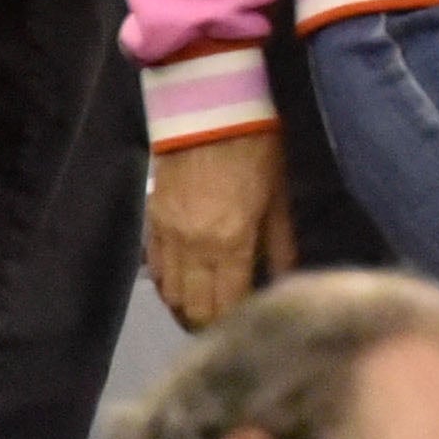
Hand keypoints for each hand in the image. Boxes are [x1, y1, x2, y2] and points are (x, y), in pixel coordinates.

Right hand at [148, 126, 294, 329]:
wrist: (206, 108)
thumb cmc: (254, 147)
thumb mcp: (279, 195)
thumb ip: (280, 244)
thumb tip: (285, 280)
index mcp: (230, 242)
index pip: (227, 305)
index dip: (235, 324)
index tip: (248, 329)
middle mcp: (193, 247)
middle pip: (194, 308)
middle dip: (212, 324)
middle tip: (230, 327)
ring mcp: (168, 236)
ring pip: (171, 294)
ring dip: (189, 309)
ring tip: (209, 312)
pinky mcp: (152, 223)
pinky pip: (156, 270)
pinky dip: (170, 286)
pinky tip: (186, 288)